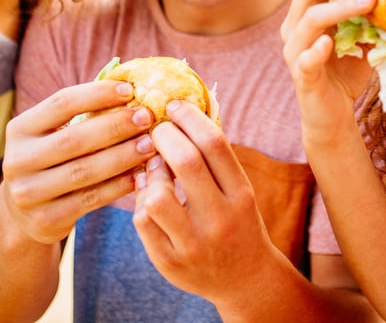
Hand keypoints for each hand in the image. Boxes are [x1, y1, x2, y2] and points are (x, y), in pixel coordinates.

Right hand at [0, 80, 155, 243]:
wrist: (24, 215)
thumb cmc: (53, 160)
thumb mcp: (54, 134)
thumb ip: (84, 114)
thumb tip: (131, 87)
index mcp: (20, 129)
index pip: (61, 103)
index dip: (97, 94)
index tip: (130, 89)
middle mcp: (17, 160)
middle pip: (74, 139)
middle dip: (116, 126)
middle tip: (147, 117)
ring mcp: (28, 193)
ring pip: (84, 171)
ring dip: (122, 156)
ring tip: (150, 145)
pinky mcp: (45, 219)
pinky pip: (90, 199)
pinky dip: (118, 186)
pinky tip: (140, 175)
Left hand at [133, 101, 277, 299]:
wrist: (245, 279)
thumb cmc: (238, 222)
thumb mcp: (239, 190)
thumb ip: (216, 159)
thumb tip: (183, 113)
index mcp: (241, 194)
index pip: (215, 144)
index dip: (190, 117)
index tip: (174, 106)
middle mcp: (221, 219)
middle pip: (186, 162)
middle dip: (164, 136)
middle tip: (157, 129)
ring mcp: (194, 244)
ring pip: (157, 197)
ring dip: (150, 174)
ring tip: (154, 167)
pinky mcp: (170, 262)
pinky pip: (142, 222)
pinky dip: (141, 202)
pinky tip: (149, 195)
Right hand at [281, 0, 376, 146]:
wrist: (334, 115)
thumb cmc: (347, 71)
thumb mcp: (363, 36)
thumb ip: (370, 15)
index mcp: (306, 13)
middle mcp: (294, 27)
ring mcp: (294, 51)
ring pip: (310, 20)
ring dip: (340, 6)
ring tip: (369, 0)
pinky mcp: (301, 76)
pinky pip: (305, 59)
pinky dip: (317, 49)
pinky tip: (331, 42)